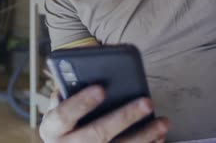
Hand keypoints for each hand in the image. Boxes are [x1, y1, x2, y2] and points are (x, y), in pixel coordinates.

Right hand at [39, 85, 169, 142]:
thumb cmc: (66, 125)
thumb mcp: (58, 112)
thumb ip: (67, 96)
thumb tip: (78, 78)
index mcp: (52, 129)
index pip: (63, 115)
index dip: (81, 103)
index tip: (101, 89)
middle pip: (97, 134)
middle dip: (124, 118)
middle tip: (146, 102)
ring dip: (144, 137)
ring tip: (162, 123)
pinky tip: (159, 138)